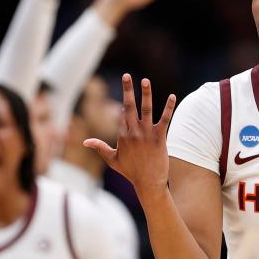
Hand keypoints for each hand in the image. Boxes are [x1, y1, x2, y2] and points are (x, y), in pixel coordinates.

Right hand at [84, 74, 175, 199]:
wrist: (148, 183)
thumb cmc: (130, 172)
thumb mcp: (112, 159)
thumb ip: (100, 147)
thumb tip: (84, 142)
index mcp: (122, 135)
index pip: (122, 113)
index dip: (124, 99)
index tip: (125, 84)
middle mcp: (133, 132)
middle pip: (130, 107)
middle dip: (128, 90)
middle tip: (127, 75)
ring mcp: (147, 134)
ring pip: (146, 110)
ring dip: (146, 94)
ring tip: (146, 80)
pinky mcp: (160, 138)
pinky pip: (165, 119)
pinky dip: (169, 108)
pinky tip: (173, 96)